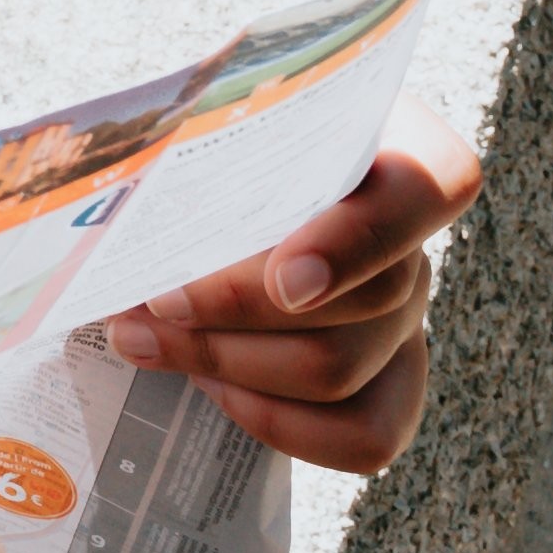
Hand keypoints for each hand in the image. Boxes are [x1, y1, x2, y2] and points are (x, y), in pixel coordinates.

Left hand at [105, 93, 478, 470]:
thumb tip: (122, 203)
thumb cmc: (218, 139)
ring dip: (228, 362)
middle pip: (365, 297)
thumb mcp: (217, 115)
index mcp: (401, 149)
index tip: (284, 282)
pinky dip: (277, 423)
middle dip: (238, 309)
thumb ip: (198, 137)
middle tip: (147, 299)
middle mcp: (417, 241)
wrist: (219, 193)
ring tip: (144, 338)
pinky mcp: (390, 385)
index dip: (360, 244)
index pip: (430, 186)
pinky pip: (365, 437)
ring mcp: (408, 321)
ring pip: (340, 369)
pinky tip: (210, 386)